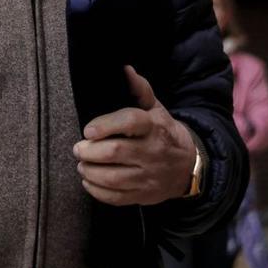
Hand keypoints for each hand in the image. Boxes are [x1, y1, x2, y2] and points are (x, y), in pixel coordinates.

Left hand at [72, 65, 197, 205]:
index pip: (130, 122)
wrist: (188, 166)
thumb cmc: (164, 133)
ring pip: (112, 178)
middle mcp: (152, 152)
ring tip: (82, 164)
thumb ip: (140, 90)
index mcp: (154, 127)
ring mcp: (148, 176)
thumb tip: (125, 70)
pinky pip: (115, 198)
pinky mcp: (143, 195)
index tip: (88, 129)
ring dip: (90, 171)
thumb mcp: (156, 109)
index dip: (105, 125)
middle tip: (78, 148)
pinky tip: (89, 181)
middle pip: (115, 152)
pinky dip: (96, 191)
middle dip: (89, 151)